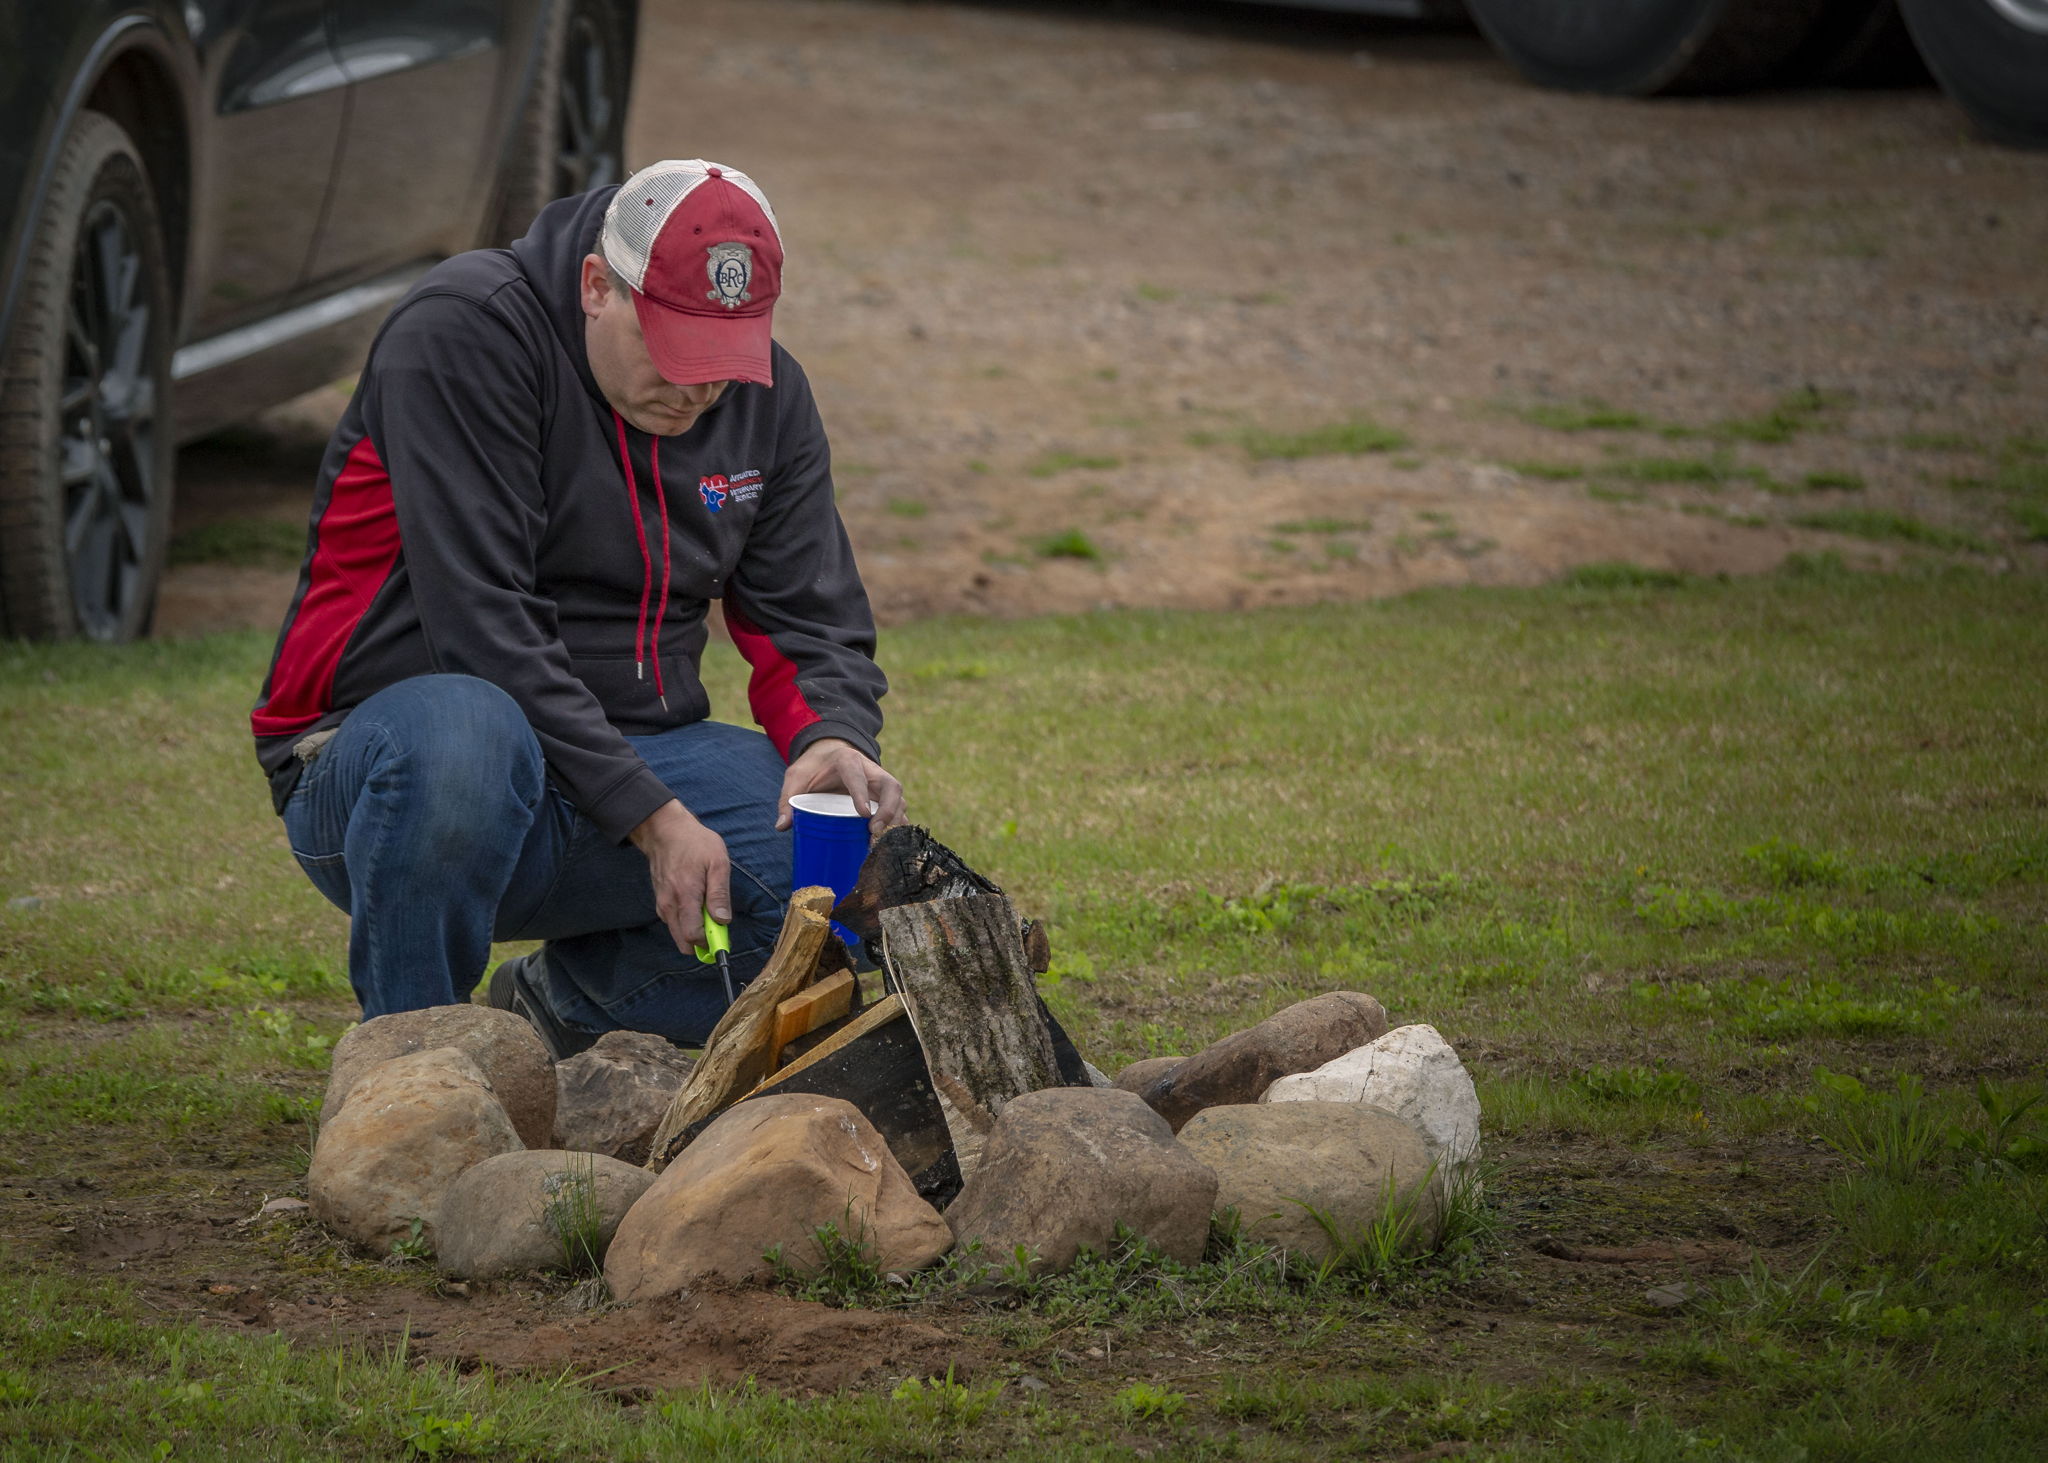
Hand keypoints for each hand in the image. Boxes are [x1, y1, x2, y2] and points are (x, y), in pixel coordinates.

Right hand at [628, 800, 729, 954]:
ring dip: (694, 931)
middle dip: (702, 942)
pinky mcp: (660, 901)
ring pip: (678, 933)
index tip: (723, 940)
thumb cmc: (695, 843)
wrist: (665, 830)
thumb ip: (719, 893)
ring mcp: (662, 904)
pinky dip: (686, 922)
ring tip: (708, 910)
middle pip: (683, 942)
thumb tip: (723, 921)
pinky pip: (674, 922)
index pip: (692, 936)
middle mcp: (670, 905)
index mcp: (685, 896)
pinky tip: (696, 905)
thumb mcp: (717, 862)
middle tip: (718, 927)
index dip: (709, 944)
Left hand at [777, 737, 905, 836]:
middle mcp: (871, 770)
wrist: (829, 753)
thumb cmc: (812, 767)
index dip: (862, 794)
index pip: (858, 776)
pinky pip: (898, 809)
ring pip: (899, 798)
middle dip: (889, 810)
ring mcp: (880, 783)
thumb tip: (782, 826)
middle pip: (891, 786)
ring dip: (896, 820)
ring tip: (883, 842)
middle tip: (875, 831)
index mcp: (847, 761)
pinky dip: (897, 825)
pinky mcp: (884, 795)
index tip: (863, 815)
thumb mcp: (796, 777)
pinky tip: (891, 843)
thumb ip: (787, 799)